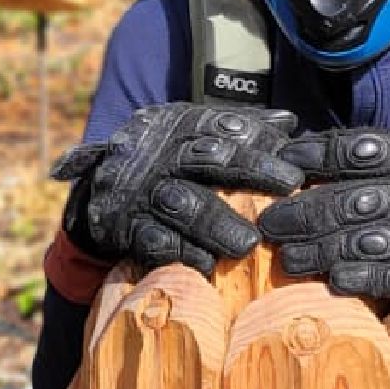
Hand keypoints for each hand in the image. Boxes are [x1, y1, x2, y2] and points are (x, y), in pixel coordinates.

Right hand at [53, 102, 306, 276]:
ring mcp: (140, 189)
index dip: (262, 141)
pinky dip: (181, 253)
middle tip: (291, 186)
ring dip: (217, 224)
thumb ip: (240, 130)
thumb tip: (290, 123)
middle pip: (210, 157)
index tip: (296, 162)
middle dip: (252, 170)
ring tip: (248, 244)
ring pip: (183, 202)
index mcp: (181, 126)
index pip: (226, 126)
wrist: (93, 191)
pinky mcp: (123, 225)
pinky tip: (207, 265)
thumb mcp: (194, 137)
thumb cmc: (166, 165)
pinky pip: (154, 240)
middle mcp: (160, 152)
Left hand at [256, 127, 389, 307]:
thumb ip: (368, 158)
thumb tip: (294, 155)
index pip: (359, 150)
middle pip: (353, 200)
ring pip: (364, 242)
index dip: (317, 156)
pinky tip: (332, 278)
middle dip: (304, 213)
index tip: (284, 163)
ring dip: (320, 251)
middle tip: (270, 223)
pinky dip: (360, 277)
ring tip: (288, 257)